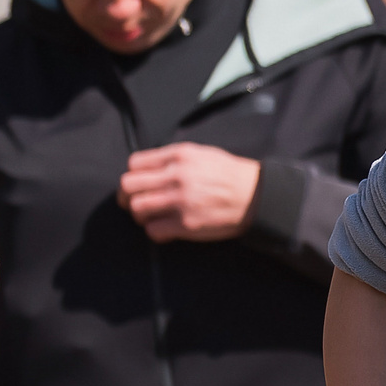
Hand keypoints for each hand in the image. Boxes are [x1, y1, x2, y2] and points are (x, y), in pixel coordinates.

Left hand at [119, 144, 260, 241]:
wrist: (258, 196)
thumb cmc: (229, 175)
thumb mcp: (202, 154)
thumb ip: (172, 159)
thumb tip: (144, 169)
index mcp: (179, 156)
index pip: (134, 164)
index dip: (133, 175)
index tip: (139, 184)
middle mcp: (177, 176)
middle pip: (127, 186)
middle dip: (127, 196)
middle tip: (135, 203)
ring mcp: (180, 200)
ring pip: (136, 208)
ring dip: (140, 215)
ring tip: (152, 216)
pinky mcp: (186, 223)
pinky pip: (153, 230)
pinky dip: (155, 231)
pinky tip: (166, 228)